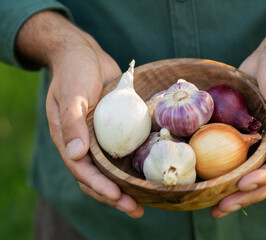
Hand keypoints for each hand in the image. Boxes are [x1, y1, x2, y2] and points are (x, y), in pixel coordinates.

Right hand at [46, 36, 143, 217]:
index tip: (117, 196)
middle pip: (98, 178)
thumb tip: (75, 155)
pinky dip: (132, 167)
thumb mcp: (72, 93)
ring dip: (125, 187)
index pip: (82, 171)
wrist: (86, 54)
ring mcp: (100, 139)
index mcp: (68, 140)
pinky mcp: (115, 131)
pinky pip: (123, 153)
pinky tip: (147, 176)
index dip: (99, 186)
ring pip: (111, 171)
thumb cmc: (75, 70)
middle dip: (115, 196)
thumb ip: (72, 122)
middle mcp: (84, 144)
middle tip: (137, 209)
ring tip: (144, 202)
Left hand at [212, 33, 265, 217]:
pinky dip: (226, 171)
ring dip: (233, 191)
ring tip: (214, 206)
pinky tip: (210, 180)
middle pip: (265, 179)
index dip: (262, 179)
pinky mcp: (246, 135)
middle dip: (245, 196)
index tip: (242, 185)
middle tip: (221, 208)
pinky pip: (236, 157)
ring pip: (249, 173)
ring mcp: (262, 142)